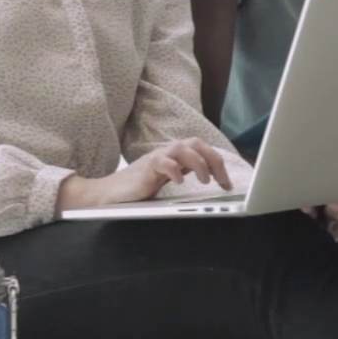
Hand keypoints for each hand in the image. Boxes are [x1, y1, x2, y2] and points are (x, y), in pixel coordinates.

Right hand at [60, 139, 233, 210]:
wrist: (110, 194)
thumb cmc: (139, 189)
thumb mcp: (168, 180)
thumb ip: (186, 173)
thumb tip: (213, 179)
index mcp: (176, 156)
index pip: (202, 150)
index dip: (218, 163)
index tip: (227, 184)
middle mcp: (168, 153)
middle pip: (196, 144)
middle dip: (214, 160)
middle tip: (222, 182)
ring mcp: (157, 158)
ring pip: (183, 149)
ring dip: (199, 163)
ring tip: (206, 181)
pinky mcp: (145, 168)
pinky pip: (163, 162)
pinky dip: (175, 170)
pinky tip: (180, 181)